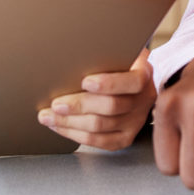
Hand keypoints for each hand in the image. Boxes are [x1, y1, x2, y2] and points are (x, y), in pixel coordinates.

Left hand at [39, 48, 156, 150]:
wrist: (130, 82)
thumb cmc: (117, 65)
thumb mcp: (116, 53)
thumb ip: (102, 55)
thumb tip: (73, 58)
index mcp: (144, 74)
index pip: (133, 82)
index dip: (109, 83)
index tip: (85, 81)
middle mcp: (143, 99)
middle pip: (112, 107)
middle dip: (79, 106)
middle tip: (56, 104)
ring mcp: (136, 120)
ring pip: (100, 126)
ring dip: (69, 122)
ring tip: (48, 116)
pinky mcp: (125, 137)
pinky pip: (99, 141)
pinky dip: (75, 134)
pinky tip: (60, 126)